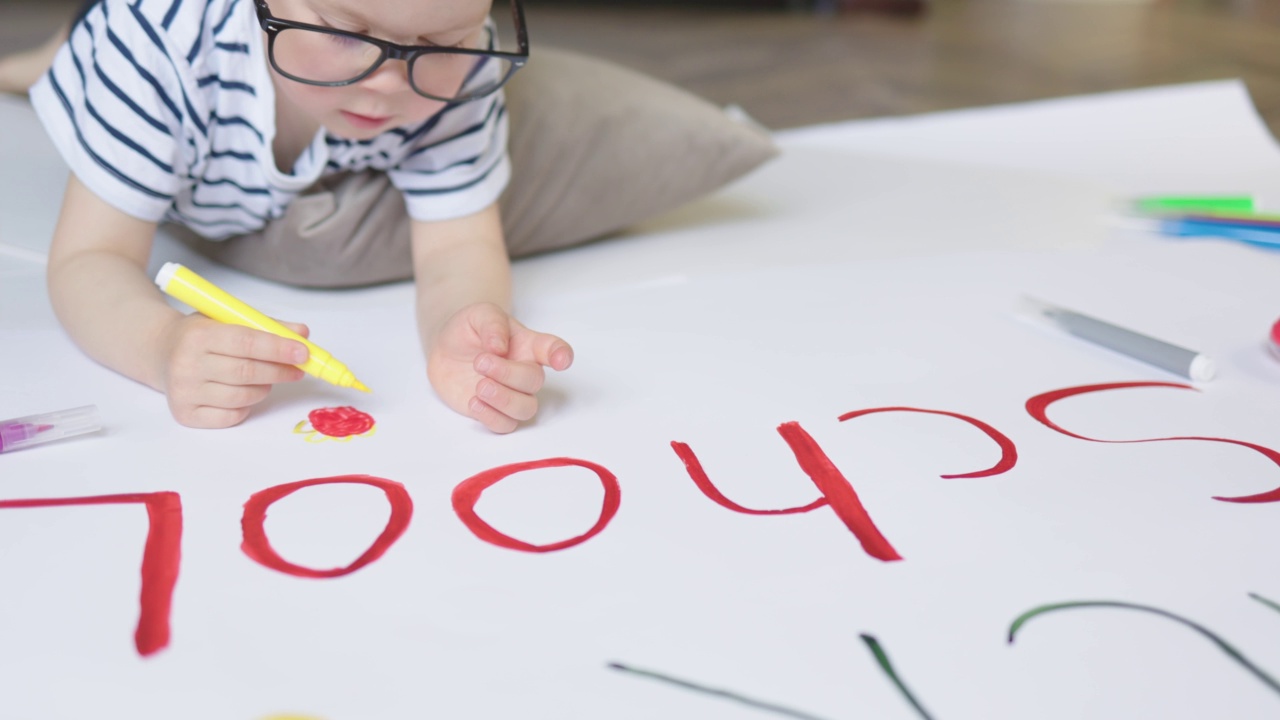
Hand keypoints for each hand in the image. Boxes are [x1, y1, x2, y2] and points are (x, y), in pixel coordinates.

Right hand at [156, 314, 309, 427]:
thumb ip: (266, 325)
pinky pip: (232, 415)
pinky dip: (247, 406)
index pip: (246, 342)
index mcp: (198, 335)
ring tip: (266, 378)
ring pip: (243, 397)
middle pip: (247, 372)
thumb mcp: (229, 320)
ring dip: (264, 388)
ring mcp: (184, 392)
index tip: (303, 353)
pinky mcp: (186, 414)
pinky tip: (244, 393)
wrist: (162, 352)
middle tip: (298, 369)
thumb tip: (303, 333)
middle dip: (279, 371)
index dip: (278, 349)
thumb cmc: (203, 335)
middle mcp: (186, 364)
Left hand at [427, 302, 573, 433]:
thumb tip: (500, 348)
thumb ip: (493, 324)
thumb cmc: (470, 331)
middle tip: (480, 362)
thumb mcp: (479, 314)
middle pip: (535, 382)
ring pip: (526, 409)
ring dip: (504, 400)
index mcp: (528, 345)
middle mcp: (525, 371)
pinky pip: (505, 426)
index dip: (561, 355)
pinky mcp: (494, 411)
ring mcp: (512, 394)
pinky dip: (491, 417)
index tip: (561, 361)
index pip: (552, 349)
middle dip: (508, 374)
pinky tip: (474, 401)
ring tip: (480, 386)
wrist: (446, 350)